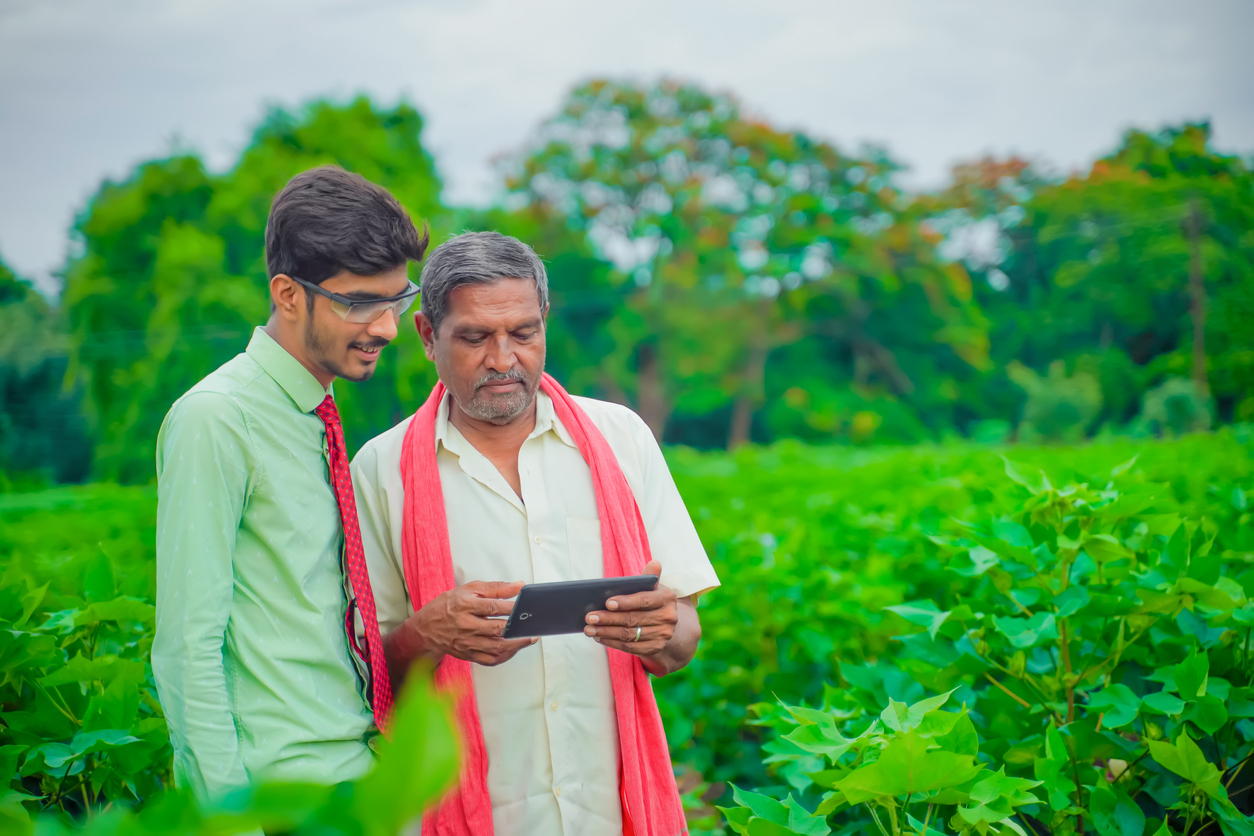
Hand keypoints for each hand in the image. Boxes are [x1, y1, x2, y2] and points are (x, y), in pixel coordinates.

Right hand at [408, 580, 535, 666]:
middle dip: (518, 628)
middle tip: (533, 625)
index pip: (493, 607)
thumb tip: (519, 585)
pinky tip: (515, 648)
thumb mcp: (469, 589)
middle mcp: (466, 625)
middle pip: (496, 629)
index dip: (512, 607)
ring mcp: (468, 643)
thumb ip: (496, 587)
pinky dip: (506, 656)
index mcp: (465, 606)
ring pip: (496, 647)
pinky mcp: (469, 655)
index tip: (527, 606)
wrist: (427, 629)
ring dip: (517, 644)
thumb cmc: (449, 606)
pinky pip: (491, 660)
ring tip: (530, 638)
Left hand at [583, 560, 677, 659]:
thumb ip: (649, 576)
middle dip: (608, 619)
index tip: (607, 603)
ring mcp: (663, 635)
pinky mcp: (656, 648)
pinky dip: (613, 643)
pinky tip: (600, 638)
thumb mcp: (653, 586)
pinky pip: (631, 648)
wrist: (666, 622)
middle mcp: (668, 618)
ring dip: (606, 633)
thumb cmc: (652, 599)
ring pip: (629, 635)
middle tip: (589, 617)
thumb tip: (654, 563)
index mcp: (667, 598)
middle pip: (633, 619)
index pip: (644, 600)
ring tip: (589, 629)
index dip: (625, 602)